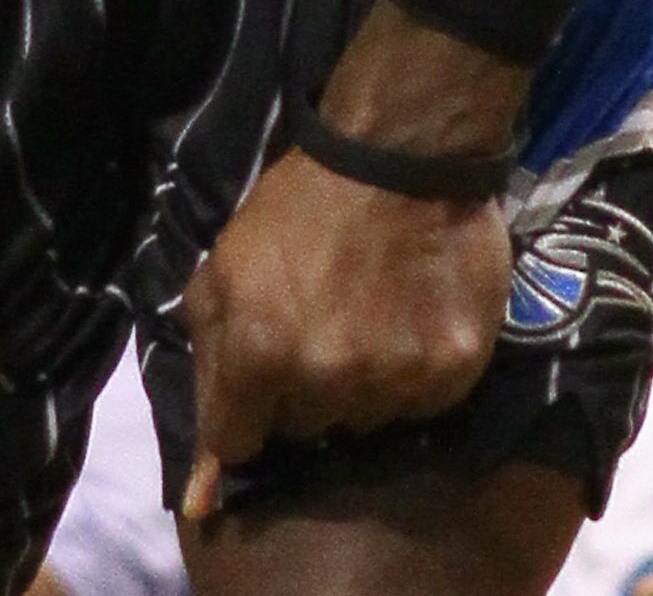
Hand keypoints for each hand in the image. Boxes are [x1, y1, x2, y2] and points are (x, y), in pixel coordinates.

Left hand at [179, 0, 526, 520]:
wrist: (401, 152)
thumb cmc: (301, 206)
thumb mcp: (225, 267)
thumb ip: (208, 373)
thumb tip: (200, 500)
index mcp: (258, 351)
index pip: (239, 444)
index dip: (247, 411)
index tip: (264, 379)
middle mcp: (325, 379)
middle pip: (304, 433)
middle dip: (303, 391)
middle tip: (322, 326)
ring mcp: (394, 380)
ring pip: (364, 425)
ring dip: (359, 386)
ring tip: (370, 318)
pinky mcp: (452, 373)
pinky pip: (419, 409)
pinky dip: (411, 376)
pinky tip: (410, 320)